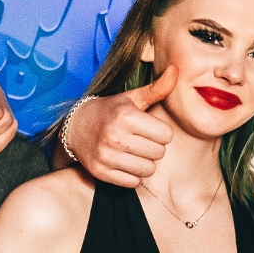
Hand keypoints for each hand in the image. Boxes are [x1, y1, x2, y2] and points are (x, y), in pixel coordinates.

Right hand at [63, 67, 177, 186]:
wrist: (76, 127)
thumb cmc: (111, 110)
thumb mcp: (132, 98)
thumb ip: (157, 88)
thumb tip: (177, 69)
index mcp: (126, 116)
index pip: (166, 135)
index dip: (161, 133)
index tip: (150, 129)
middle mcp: (115, 136)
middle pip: (159, 153)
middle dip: (154, 148)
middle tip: (141, 140)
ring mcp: (106, 156)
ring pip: (148, 170)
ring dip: (144, 163)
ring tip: (133, 152)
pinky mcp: (101, 172)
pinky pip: (133, 182)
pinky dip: (132, 175)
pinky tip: (124, 162)